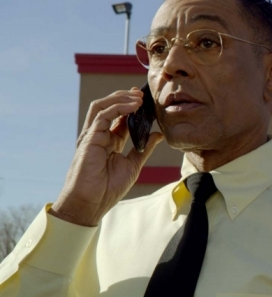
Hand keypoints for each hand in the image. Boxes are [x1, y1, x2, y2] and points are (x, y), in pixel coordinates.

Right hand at [50, 87, 163, 226]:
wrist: (91, 202)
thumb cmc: (109, 188)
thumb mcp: (133, 165)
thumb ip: (144, 148)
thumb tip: (158, 134)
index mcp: (111, 141)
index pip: (120, 117)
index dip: (132, 106)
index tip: (146, 100)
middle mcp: (100, 135)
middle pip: (109, 107)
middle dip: (125, 97)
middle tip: (143, 94)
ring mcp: (93, 135)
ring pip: (102, 106)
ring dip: (120, 98)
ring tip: (138, 97)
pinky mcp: (89, 137)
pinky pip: (102, 115)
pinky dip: (118, 107)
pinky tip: (133, 106)